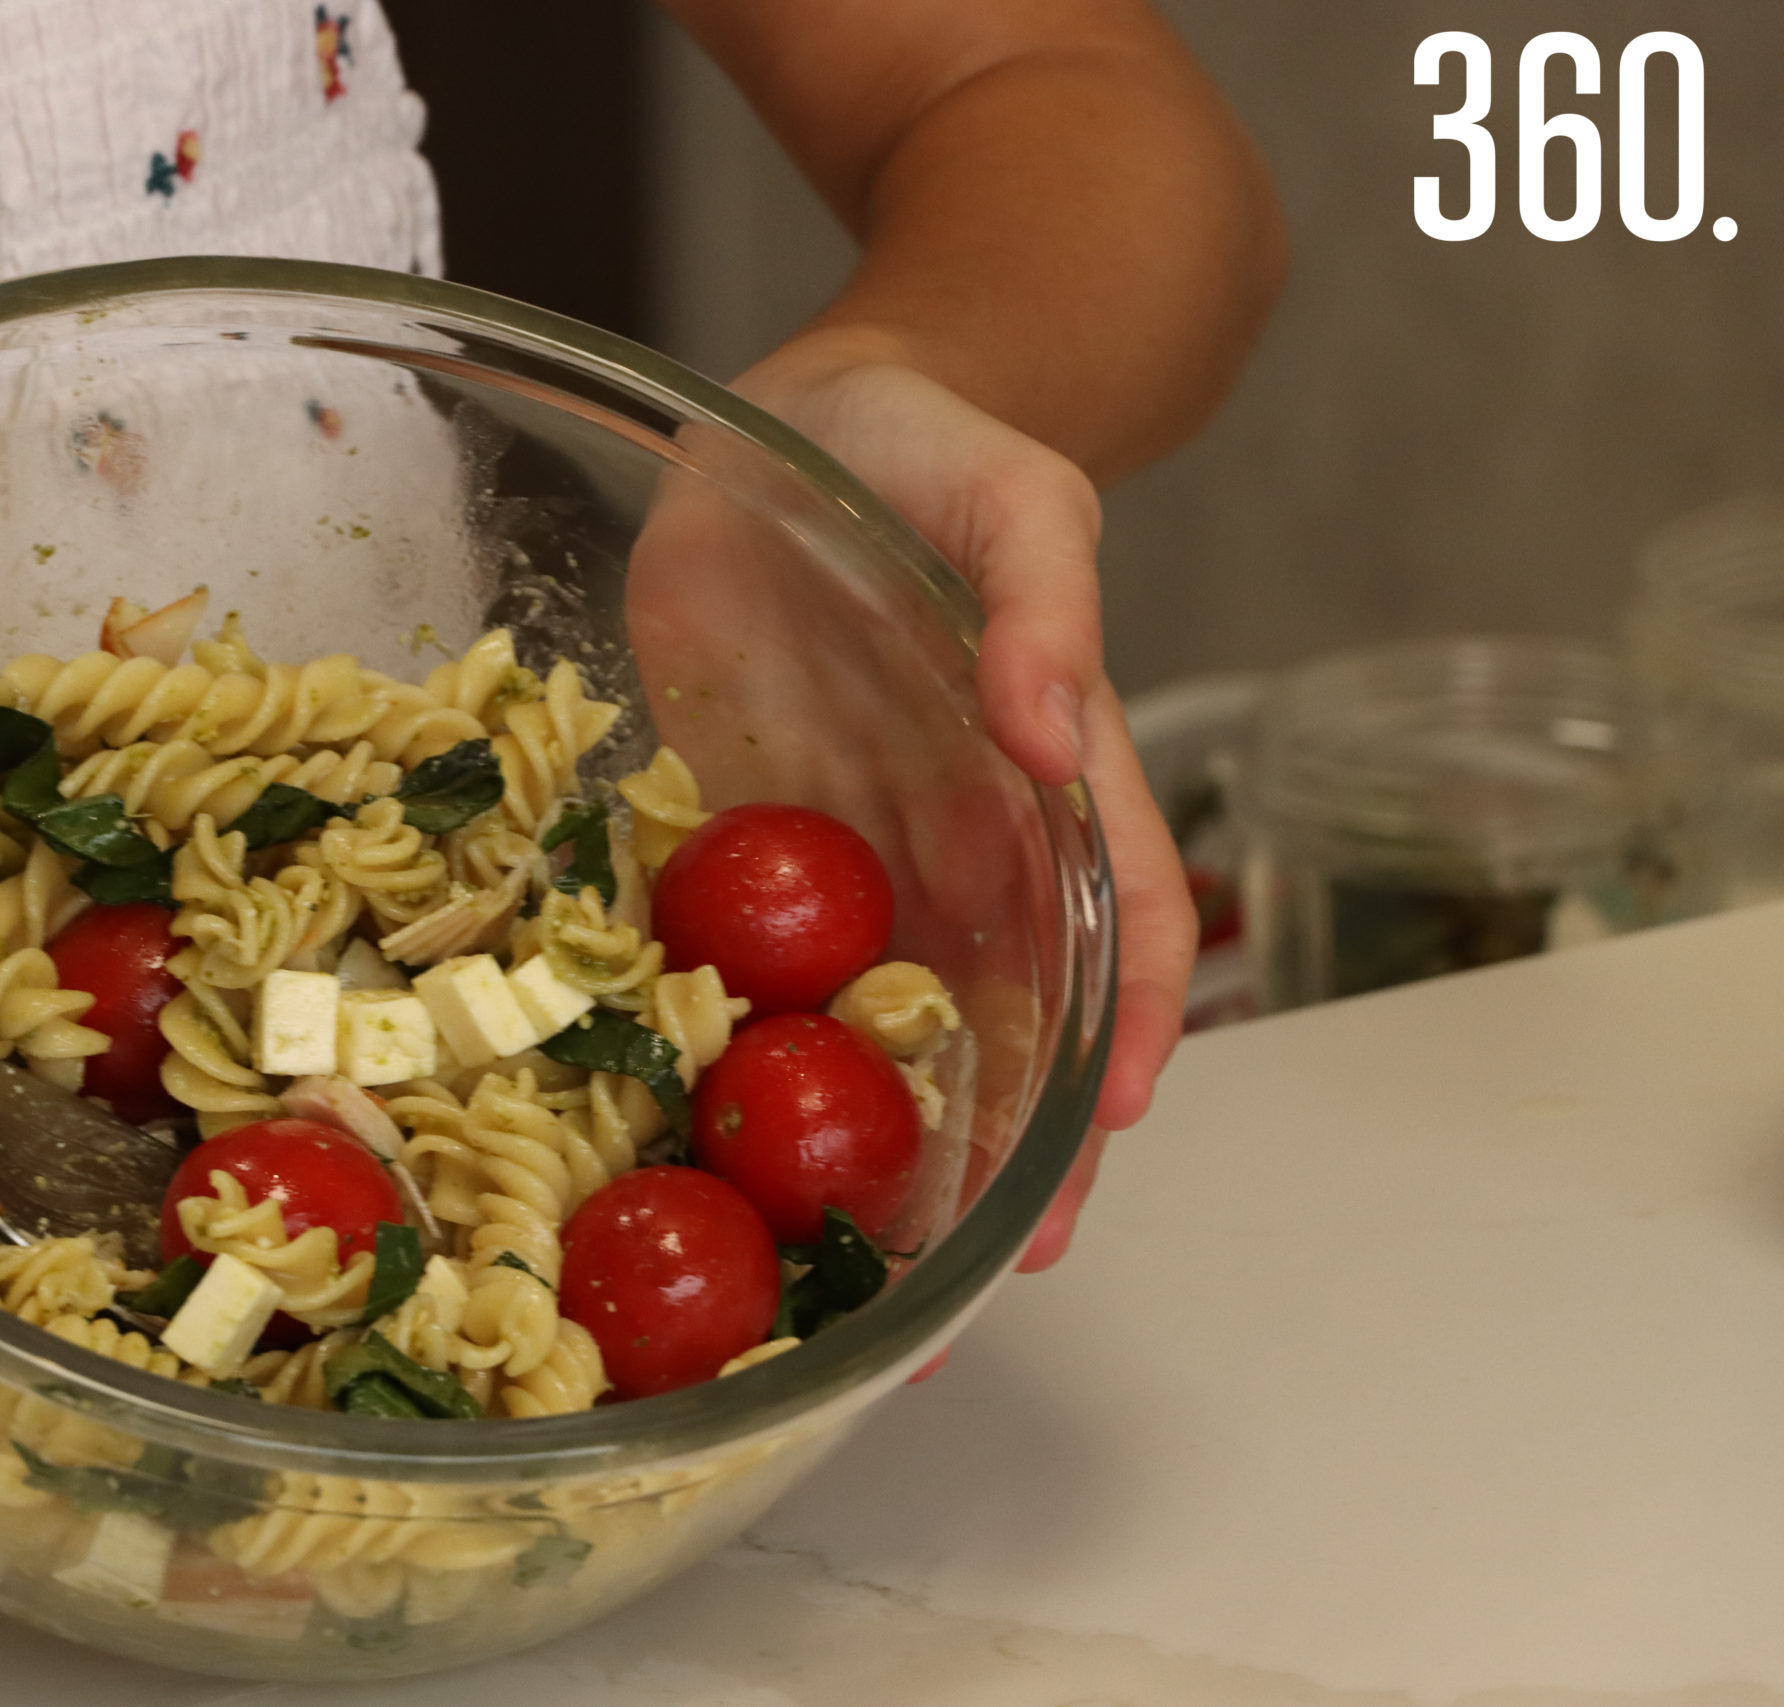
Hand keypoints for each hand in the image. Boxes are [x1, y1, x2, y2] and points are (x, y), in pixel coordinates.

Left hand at [728, 328, 1193, 1272]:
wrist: (791, 416)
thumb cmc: (927, 443)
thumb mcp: (1012, 494)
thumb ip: (1046, 601)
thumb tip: (1061, 734)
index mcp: (1045, 772)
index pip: (1118, 921)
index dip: (1125, 1028)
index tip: (1104, 1129)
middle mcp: (958, 834)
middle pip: (1010, 1009)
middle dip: (1014, 1133)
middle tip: (988, 1253)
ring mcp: (846, 845)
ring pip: (884, 1013)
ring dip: (891, 1123)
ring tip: (868, 1240)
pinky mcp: (739, 833)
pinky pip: (749, 953)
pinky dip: (754, 1040)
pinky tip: (724, 1120)